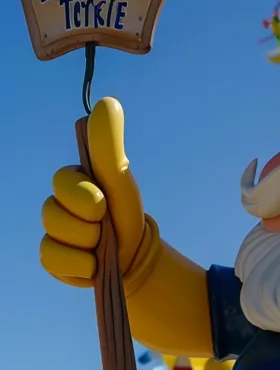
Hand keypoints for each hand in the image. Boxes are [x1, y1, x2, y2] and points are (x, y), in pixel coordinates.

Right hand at [40, 97, 145, 287]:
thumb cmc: (127, 212)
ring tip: (101, 247)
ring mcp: (52, 233)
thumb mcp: (120, 176)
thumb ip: (108, 144)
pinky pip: (53, 261)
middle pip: (54, 215)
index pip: (62, 183)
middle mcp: (55, 205)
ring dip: (87, 247)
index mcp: (69, 182)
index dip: (87, 197)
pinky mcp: (53, 259)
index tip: (104, 204)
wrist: (136, 256)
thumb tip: (105, 102)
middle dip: (89, 226)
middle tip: (105, 226)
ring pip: (55, 239)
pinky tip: (92, 264)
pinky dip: (79, 267)